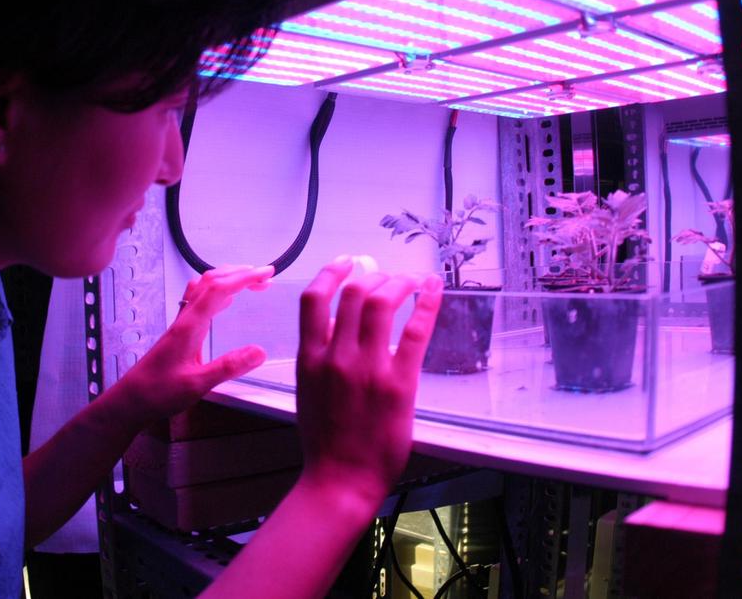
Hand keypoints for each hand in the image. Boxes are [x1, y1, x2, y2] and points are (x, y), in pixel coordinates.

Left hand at [115, 264, 272, 425]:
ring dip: (228, 279)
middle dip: (240, 273)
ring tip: (251, 282)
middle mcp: (185, 318)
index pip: (219, 289)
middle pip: (211, 281)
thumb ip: (228, 367)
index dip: (244, 278)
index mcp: (190, 325)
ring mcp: (181, 323)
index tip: (267, 273)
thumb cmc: (159, 393)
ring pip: (204, 287)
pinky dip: (217, 292)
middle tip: (265, 276)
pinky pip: (199, 301)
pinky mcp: (180, 331)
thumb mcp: (197, 384)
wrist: (131, 399)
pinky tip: (227, 301)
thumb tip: (260, 351)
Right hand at [295, 255, 441, 510]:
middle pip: (354, 292)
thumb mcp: (309, 390)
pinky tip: (432, 288)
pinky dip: (426, 303)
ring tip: (408, 280)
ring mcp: (369, 368)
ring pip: (382, 302)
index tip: (346, 261)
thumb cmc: (324, 440)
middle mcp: (337, 356)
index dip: (331, 271)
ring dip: (397, 282)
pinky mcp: (399, 383)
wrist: (340, 479)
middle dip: (373, 274)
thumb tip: (335, 322)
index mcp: (310, 358)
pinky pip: (415, 332)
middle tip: (386, 274)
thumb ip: (319, 355)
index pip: (314, 299)